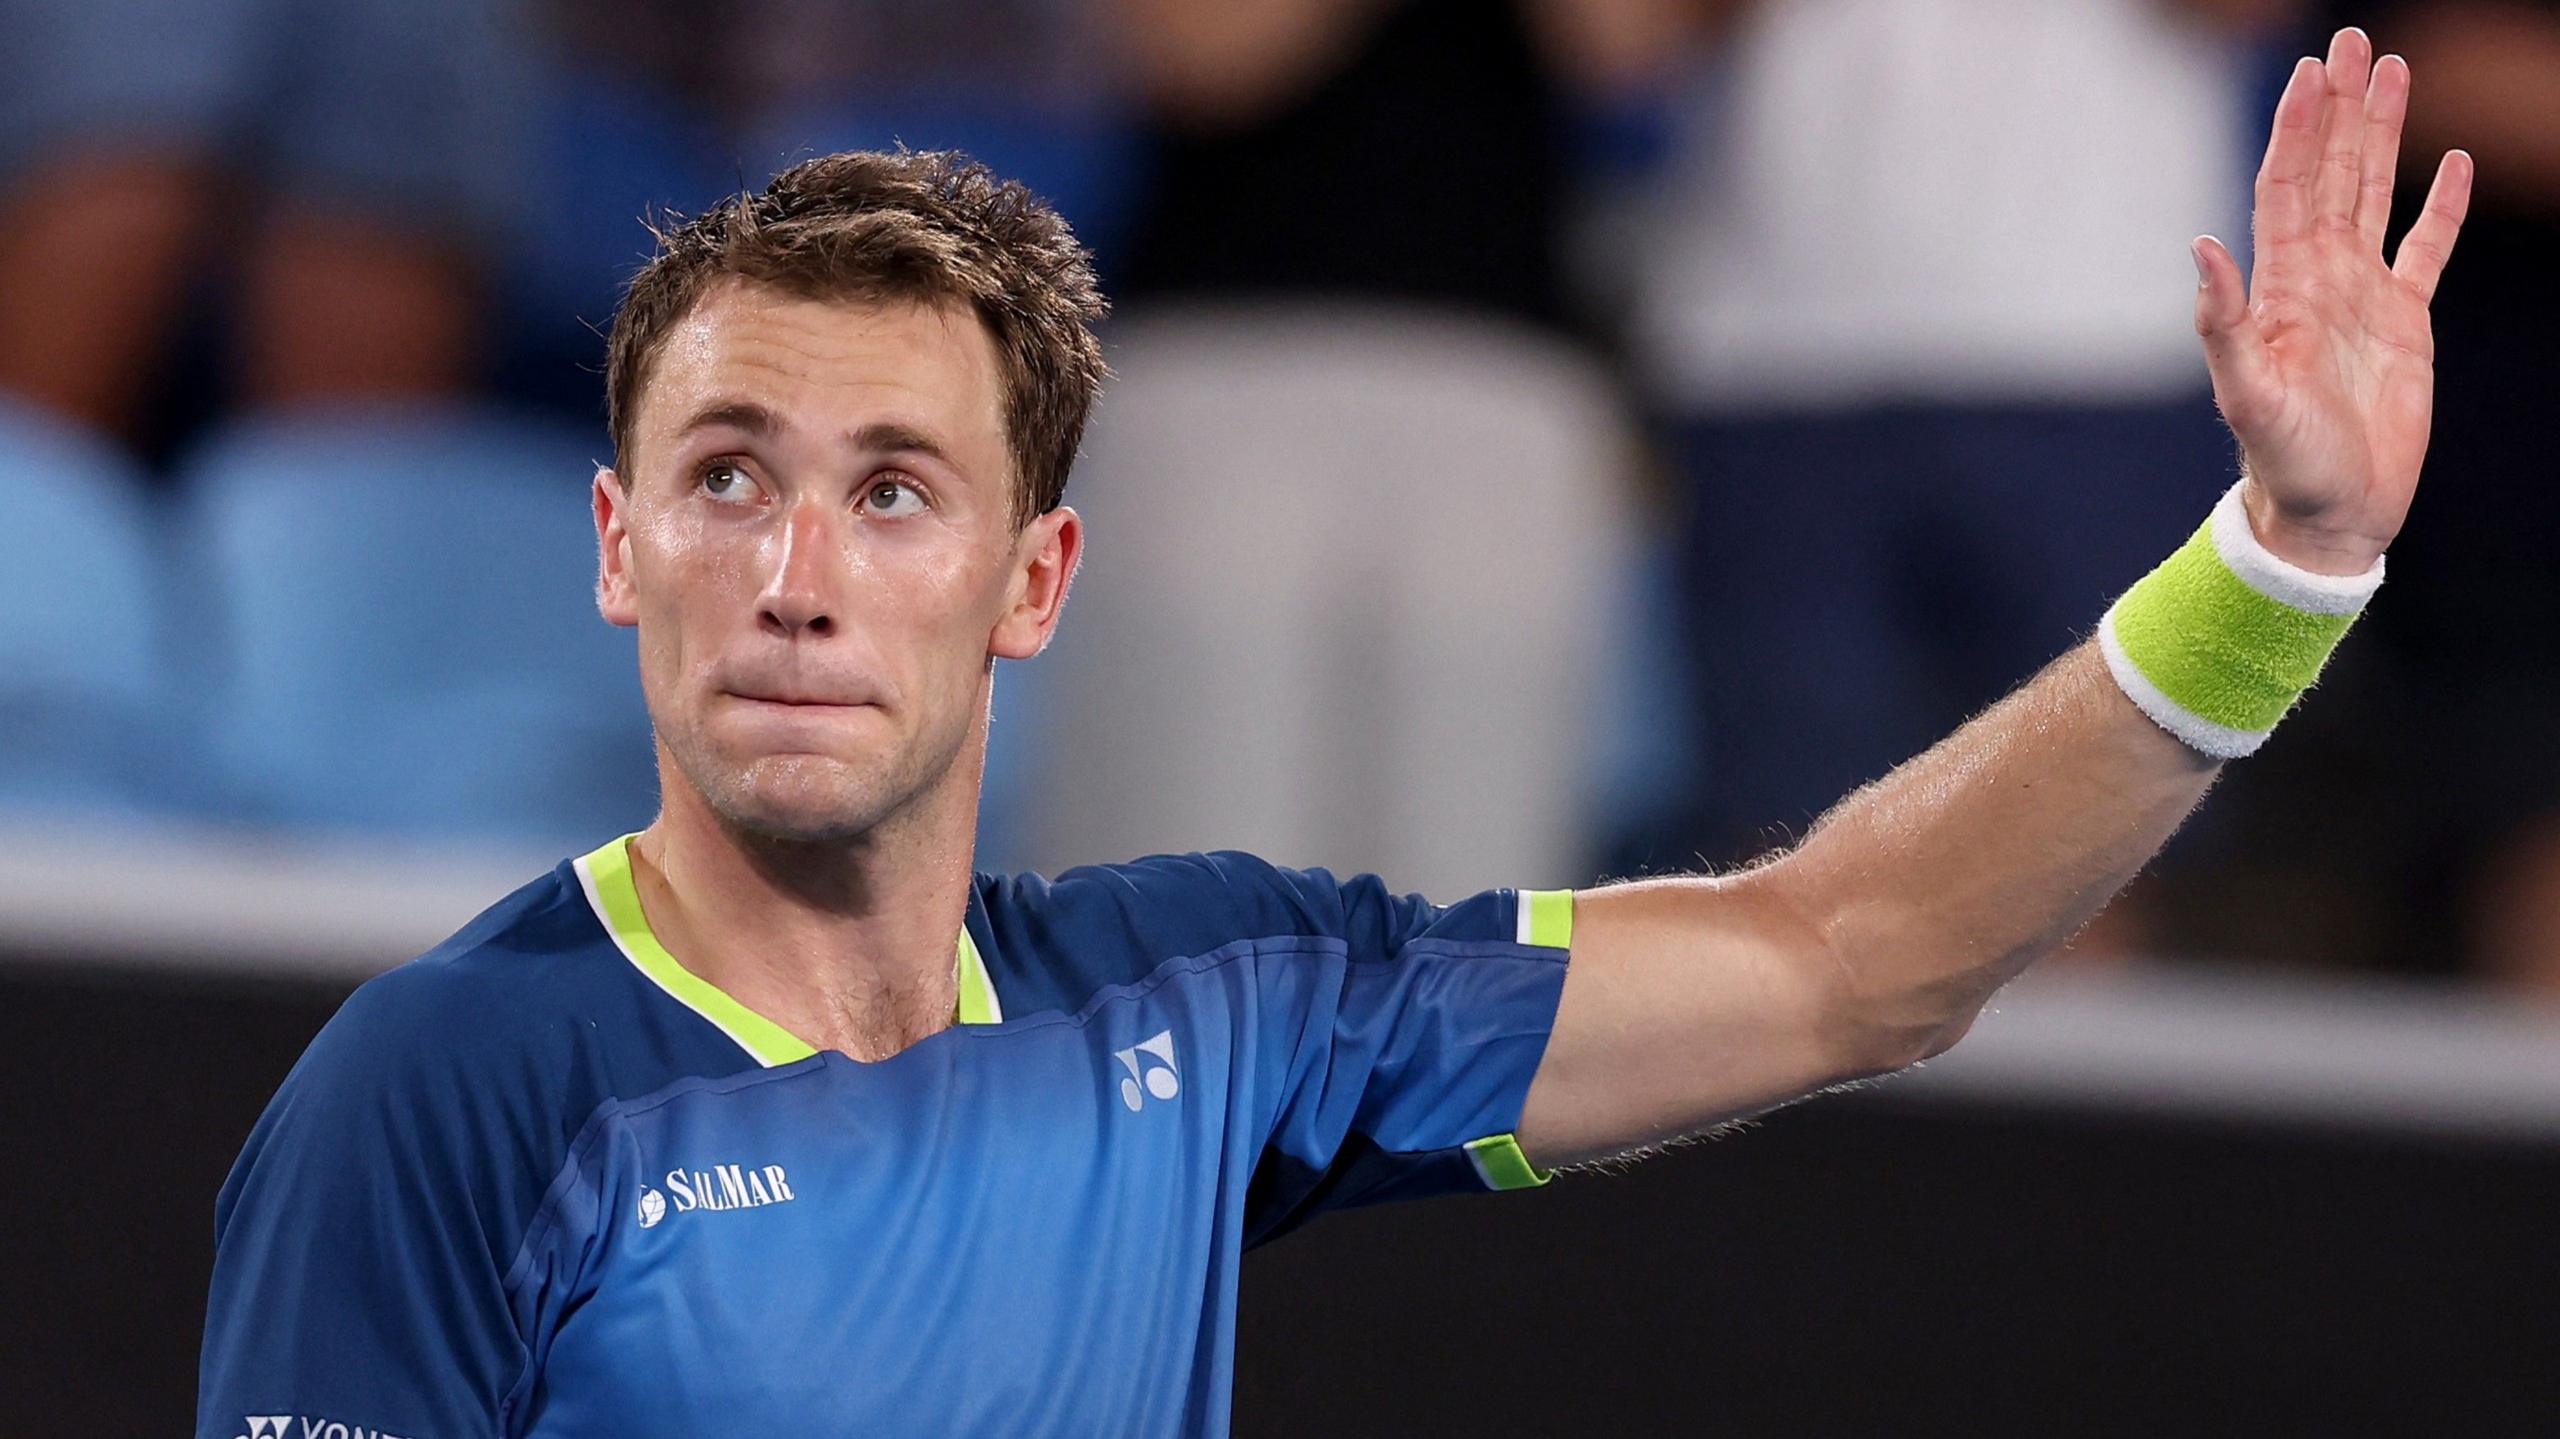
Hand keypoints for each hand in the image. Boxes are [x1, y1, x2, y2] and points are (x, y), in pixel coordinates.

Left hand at [2194, 26, 2472, 575]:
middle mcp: (2320, 279)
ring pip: (2376, 194)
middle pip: (2333, 172)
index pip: (2289, 188)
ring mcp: (2364, 296)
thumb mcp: (2246, 394)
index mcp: (2283, 288)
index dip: (2298, 130)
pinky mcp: (2406, 324)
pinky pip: (2426, 251)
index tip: (2310, 73)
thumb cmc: (2283, 464)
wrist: (2327, 514)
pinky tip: (2452, 162)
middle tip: (2352, 40)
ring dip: (2383, 134)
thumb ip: (2223, 323)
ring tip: (2393, 71)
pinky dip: (2439, 207)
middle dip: (2341, 108)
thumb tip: (2201, 246)